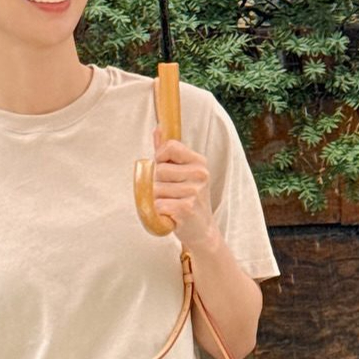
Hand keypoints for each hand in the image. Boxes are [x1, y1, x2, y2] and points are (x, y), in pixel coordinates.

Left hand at [150, 124, 218, 243]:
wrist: (202, 230)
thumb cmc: (189, 199)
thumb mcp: (183, 172)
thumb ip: (169, 151)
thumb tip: (158, 128)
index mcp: (199, 162)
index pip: (170, 147)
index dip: (160, 158)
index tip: (164, 169)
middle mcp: (199, 174)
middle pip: (158, 170)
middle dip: (157, 183)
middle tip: (170, 194)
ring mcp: (194, 191)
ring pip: (156, 189)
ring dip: (157, 199)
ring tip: (171, 204)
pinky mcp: (185, 208)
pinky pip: (157, 204)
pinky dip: (158, 211)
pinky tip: (170, 214)